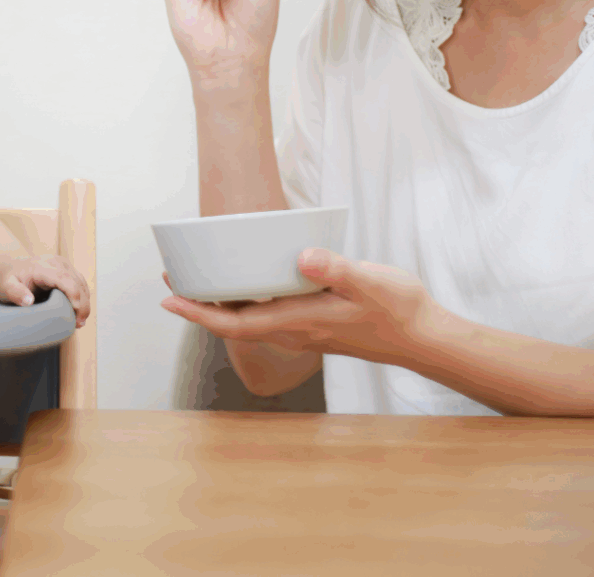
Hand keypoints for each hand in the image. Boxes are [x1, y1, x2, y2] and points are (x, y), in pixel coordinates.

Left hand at [0, 255, 91, 326]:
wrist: (10, 269)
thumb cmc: (9, 280)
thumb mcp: (6, 287)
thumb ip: (16, 293)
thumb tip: (29, 301)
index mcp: (43, 266)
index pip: (65, 279)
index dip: (74, 296)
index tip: (77, 314)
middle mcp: (57, 262)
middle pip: (77, 282)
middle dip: (82, 304)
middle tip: (79, 324)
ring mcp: (64, 265)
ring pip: (81, 283)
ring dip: (84, 302)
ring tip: (80, 321)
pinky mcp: (68, 270)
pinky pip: (80, 284)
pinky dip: (82, 298)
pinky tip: (79, 313)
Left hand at [160, 249, 434, 365]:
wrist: (424, 337)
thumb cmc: (397, 310)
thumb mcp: (369, 281)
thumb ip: (336, 269)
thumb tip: (300, 257)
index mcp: (299, 321)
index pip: (235, 325)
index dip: (197, 314)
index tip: (169, 299)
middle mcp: (295, 329)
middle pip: (232, 324)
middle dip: (198, 306)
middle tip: (172, 279)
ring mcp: (305, 329)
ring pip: (249, 321)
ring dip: (219, 305)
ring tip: (199, 280)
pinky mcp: (316, 322)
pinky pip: (267, 317)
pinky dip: (245, 303)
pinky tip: (248, 284)